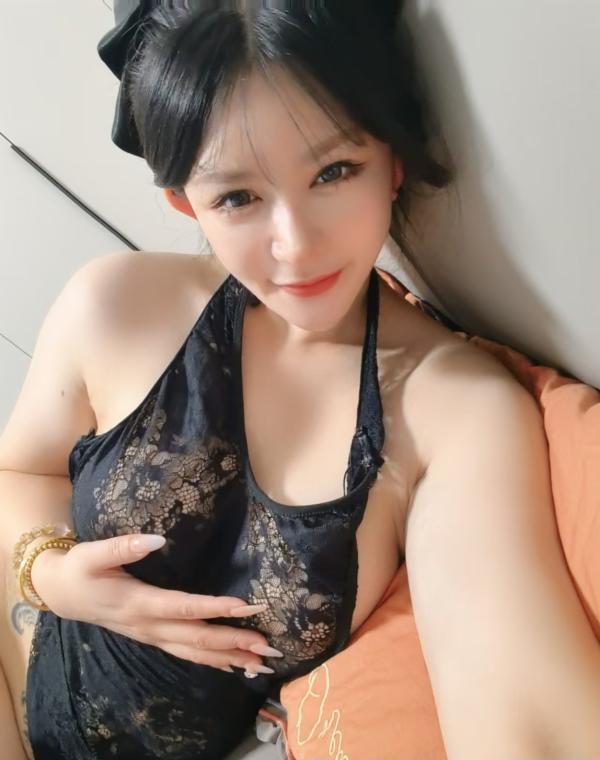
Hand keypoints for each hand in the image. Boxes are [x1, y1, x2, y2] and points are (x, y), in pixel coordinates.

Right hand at [30, 534, 281, 674]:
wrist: (61, 594)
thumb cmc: (79, 569)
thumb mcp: (92, 554)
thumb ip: (124, 546)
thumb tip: (158, 538)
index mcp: (138, 603)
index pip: (182, 607)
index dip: (214, 607)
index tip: (245, 606)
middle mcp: (148, 626)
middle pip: (196, 637)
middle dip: (233, 641)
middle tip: (267, 644)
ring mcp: (151, 636)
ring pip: (195, 652)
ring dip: (229, 657)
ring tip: (261, 662)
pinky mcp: (154, 637)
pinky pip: (187, 654)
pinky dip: (213, 661)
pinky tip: (235, 666)